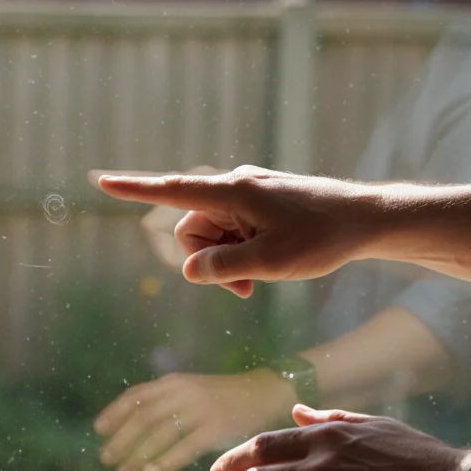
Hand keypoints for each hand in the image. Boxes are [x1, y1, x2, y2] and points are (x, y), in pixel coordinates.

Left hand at [94, 370, 296, 470]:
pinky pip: (186, 446)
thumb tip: (132, 426)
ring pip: (161, 433)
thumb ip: (165, 402)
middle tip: (105, 459)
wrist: (265, 393)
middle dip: (121, 439)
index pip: (136, 396)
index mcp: (174, 382)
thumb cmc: (222, 397)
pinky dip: (166, 460)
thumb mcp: (190, 390)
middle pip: (143, 416)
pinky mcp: (217, 427)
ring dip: (138, 454)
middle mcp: (184, 392)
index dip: (115, 412)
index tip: (98, 430)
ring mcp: (201, 409)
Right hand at [96, 166, 378, 297]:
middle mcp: (235, 187)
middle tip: (243, 290)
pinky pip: (233, 231)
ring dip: (227, 262)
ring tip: (260, 281)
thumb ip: (223, 268)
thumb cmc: (323, 238)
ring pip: (212, 235)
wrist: (368, 220)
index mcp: (232, 192)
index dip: (134, 190)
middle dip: (207, 263)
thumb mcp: (270, 262)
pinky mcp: (261, 204)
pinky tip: (271, 263)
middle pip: (192, 229)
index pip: (172, 191)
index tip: (101, 180)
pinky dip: (241, 253)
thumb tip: (190, 271)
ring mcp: (249, 195)